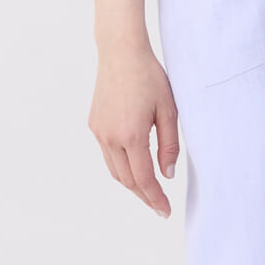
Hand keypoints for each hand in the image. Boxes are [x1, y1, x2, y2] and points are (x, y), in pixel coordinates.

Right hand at [89, 40, 180, 216]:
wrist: (121, 53)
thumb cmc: (150, 77)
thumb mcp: (169, 110)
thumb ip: (169, 145)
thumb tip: (167, 175)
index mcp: (132, 136)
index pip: (144, 179)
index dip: (155, 198)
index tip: (165, 211)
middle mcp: (111, 138)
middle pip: (127, 180)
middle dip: (144, 196)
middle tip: (159, 207)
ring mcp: (99, 132)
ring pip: (115, 170)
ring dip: (131, 184)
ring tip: (148, 191)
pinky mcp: (94, 125)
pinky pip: (108, 155)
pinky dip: (121, 167)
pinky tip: (134, 167)